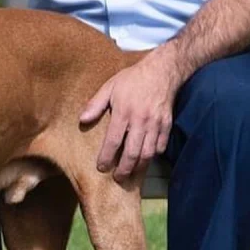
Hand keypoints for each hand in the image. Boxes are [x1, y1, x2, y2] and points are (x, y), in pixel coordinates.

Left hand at [80, 53, 180, 181]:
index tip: (101, 167)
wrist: (162, 71)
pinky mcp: (167, 125)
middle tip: (117, 178)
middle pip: (132, 152)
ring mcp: (156, 124)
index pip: (113, 141)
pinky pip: (160, 147)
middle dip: (124, 169)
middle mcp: (140, 120)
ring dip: (138, 167)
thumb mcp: (110, 86)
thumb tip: (82, 120)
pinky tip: (145, 159)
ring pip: (147, 153)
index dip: (106, 157)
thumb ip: (95, 104)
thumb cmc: (132, 79)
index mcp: (123, 111)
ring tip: (130, 173)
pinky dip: (153, 156)